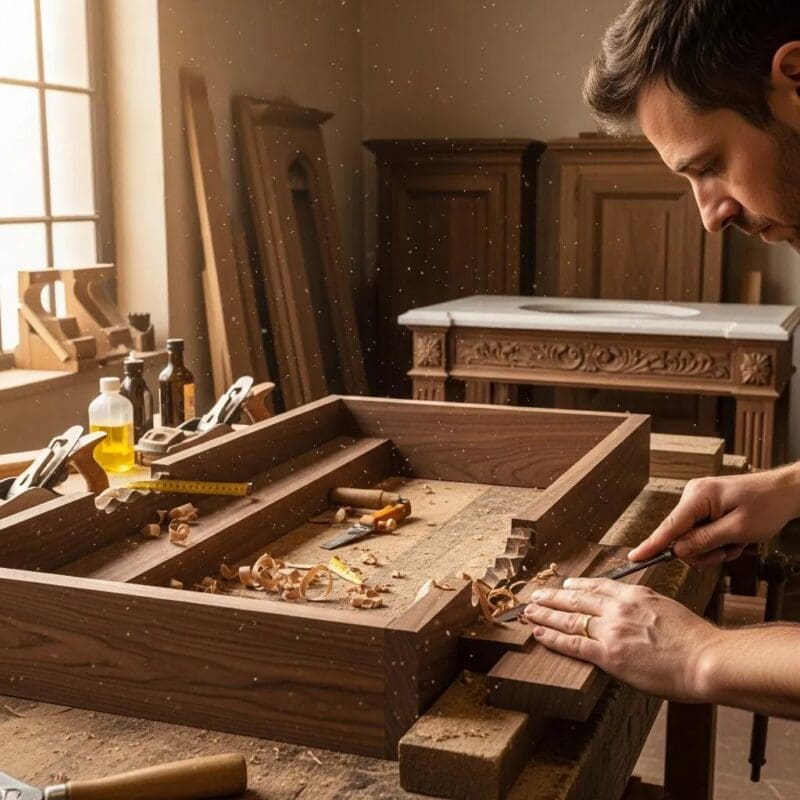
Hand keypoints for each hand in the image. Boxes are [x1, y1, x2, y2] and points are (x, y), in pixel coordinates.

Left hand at [524, 578, 720, 701]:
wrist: (706, 659)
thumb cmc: (695, 640)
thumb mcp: (668, 608)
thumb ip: (646, 607)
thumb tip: (635, 613)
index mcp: (635, 594)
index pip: (598, 586)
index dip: (577, 586)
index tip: (565, 585)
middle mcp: (618, 607)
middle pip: (577, 599)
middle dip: (553, 597)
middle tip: (535, 594)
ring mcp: (611, 630)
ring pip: (569, 619)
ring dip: (545, 614)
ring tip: (529, 612)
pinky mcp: (609, 654)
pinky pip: (572, 644)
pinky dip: (552, 638)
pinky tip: (538, 633)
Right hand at [629, 466, 799, 566]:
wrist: (786, 492)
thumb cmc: (767, 505)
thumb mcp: (738, 529)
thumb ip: (705, 541)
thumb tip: (678, 551)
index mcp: (697, 497)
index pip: (669, 526)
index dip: (651, 545)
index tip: (634, 558)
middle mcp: (693, 496)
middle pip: (681, 536)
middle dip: (702, 551)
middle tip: (726, 554)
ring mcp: (699, 501)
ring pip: (692, 538)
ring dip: (713, 548)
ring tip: (735, 544)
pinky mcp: (706, 507)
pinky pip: (701, 532)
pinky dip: (718, 541)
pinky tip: (735, 539)